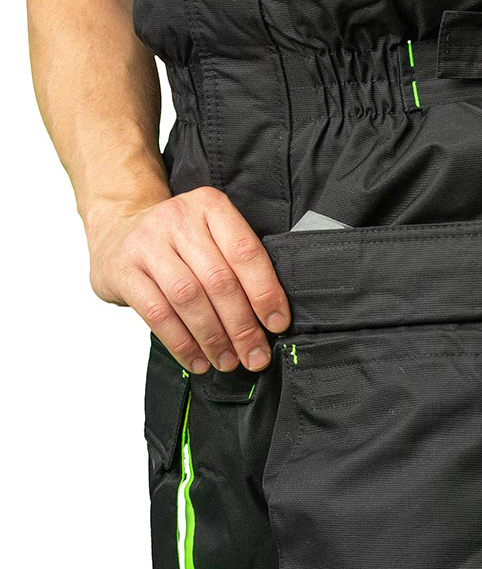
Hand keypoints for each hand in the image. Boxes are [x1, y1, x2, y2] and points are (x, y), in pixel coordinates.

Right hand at [86, 187, 290, 372]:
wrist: (116, 231)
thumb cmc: (177, 241)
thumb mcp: (210, 234)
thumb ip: (237, 264)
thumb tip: (271, 318)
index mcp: (209, 206)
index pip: (245, 252)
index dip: (265, 293)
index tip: (277, 324)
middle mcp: (177, 219)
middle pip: (218, 280)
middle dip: (242, 326)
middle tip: (254, 356)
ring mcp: (146, 244)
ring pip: (189, 298)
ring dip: (213, 338)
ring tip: (227, 361)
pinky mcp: (123, 270)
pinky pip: (158, 314)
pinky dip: (182, 343)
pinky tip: (197, 360)